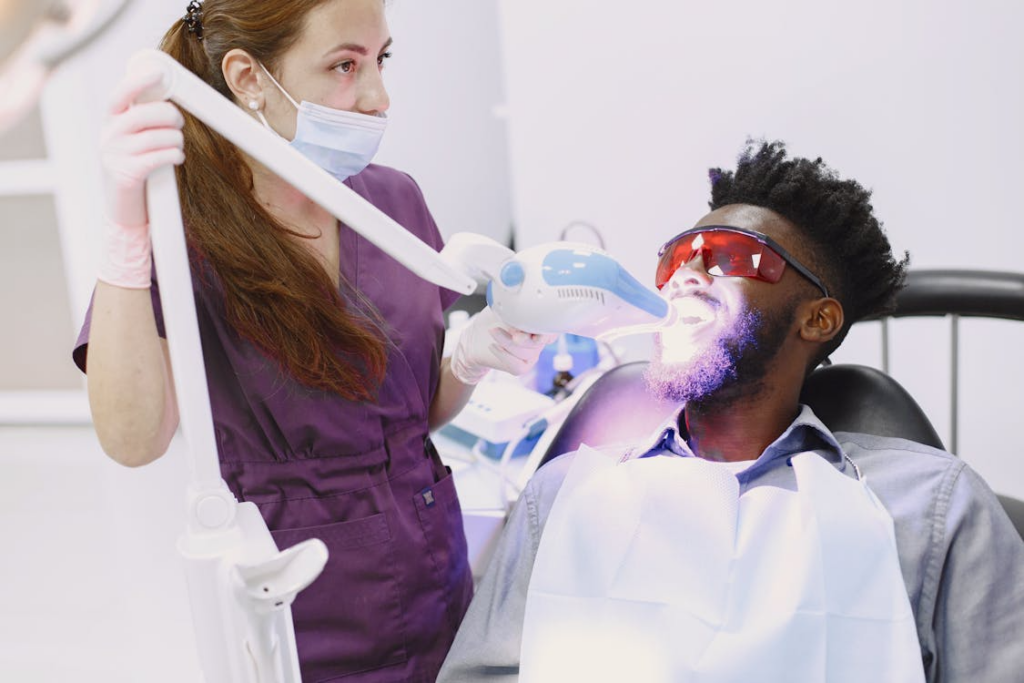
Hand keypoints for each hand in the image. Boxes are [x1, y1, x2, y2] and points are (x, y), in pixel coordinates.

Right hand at [99, 67, 184, 227]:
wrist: (124, 207)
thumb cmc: (135, 167)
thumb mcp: (133, 139)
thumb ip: (143, 120)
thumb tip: (168, 100)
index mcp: (111, 121)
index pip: (121, 95)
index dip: (138, 82)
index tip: (158, 74)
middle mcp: (109, 135)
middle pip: (144, 115)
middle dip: (170, 116)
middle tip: (179, 123)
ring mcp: (115, 155)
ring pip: (156, 137)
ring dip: (175, 140)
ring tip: (177, 146)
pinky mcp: (126, 173)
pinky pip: (157, 157)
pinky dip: (173, 155)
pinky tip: (176, 157)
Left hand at [450, 307, 556, 384]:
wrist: (474, 337)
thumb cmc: (491, 320)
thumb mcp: (504, 307)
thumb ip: (517, 309)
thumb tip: (524, 313)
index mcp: (539, 324)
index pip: (553, 327)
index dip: (548, 328)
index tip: (538, 324)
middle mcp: (538, 341)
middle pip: (540, 340)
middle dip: (527, 336)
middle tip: (515, 333)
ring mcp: (531, 355)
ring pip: (527, 352)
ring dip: (507, 342)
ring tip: (493, 331)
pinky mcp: (520, 367)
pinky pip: (517, 364)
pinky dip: (503, 354)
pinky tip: (493, 346)